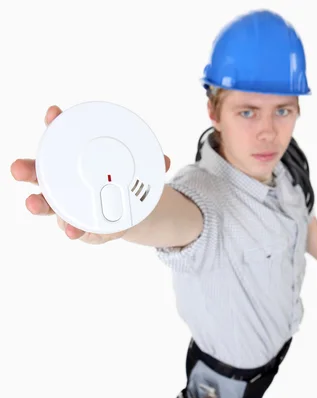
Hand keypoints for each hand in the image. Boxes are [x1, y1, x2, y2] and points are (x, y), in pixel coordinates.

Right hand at [11, 105, 170, 243]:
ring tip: (31, 204)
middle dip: (28, 170)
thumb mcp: (136, 173)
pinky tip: (72, 232)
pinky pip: (71, 227)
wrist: (125, 214)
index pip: (61, 138)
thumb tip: (164, 161)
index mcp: (75, 160)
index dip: (55, 125)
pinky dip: (71, 229)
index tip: (53, 114)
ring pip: (48, 203)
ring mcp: (66, 206)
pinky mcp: (75, 226)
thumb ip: (148, 166)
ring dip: (38, 203)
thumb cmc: (121, 186)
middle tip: (17, 168)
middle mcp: (63, 183)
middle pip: (41, 173)